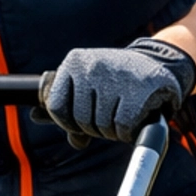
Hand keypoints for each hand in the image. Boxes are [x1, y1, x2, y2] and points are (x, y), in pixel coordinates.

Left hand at [39, 38, 195, 147]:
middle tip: (109, 114)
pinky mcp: (138, 91)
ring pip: (101, 126)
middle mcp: (92, 66)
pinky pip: (122, 128)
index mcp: (74, 62)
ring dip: (113, 130)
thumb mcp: (87, 85)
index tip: (81, 121)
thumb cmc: (116, 80)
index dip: (67, 122)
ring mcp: (115, 77)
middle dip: (94, 127)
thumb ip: (64, 104)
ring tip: (123, 112)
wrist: (160, 64)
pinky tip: (135, 118)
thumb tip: (34, 116)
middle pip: (79, 120)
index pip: (55, 107)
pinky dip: (128, 132)